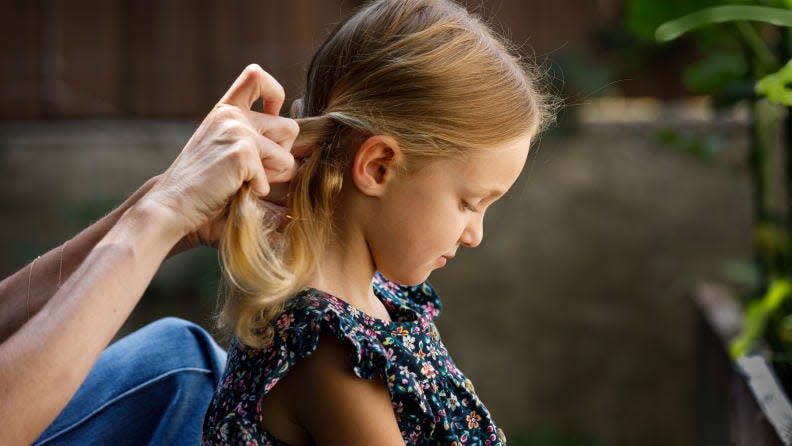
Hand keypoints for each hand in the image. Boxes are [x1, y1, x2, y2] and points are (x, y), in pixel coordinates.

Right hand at [143, 64, 300, 246]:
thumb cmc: (202, 183)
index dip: (275, 93)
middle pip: (290, 128)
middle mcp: (231, 115)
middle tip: (257, 171)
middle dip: (282, 154)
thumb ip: (252, 136)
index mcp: (225, 109)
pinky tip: (235, 191)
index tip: (272, 115)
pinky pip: (272, 176)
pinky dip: (259, 190)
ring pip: (286, 156)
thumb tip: (298, 144)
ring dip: (273, 175)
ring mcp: (237, 131)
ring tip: (244, 181)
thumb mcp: (223, 147)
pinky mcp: (242, 153)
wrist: (173, 203)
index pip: (256, 76)